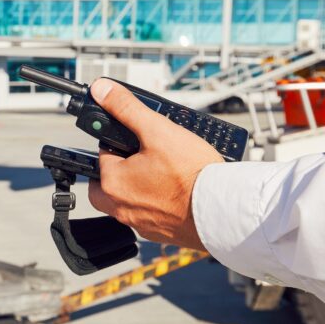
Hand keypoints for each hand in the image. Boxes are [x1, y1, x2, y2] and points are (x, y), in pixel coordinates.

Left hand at [86, 78, 223, 249]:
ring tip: (168, 170)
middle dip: (125, 164)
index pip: (104, 152)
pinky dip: (159, 201)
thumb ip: (127, 109)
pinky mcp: (160, 233)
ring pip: (131, 197)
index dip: (121, 139)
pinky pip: (151, 213)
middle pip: (112, 179)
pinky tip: (178, 190)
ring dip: (142, 183)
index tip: (139, 137)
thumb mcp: (158, 130)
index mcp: (112, 184)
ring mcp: (140, 223)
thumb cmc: (191, 174)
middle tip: (149, 154)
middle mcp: (120, 208)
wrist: (223, 211)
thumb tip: (101, 90)